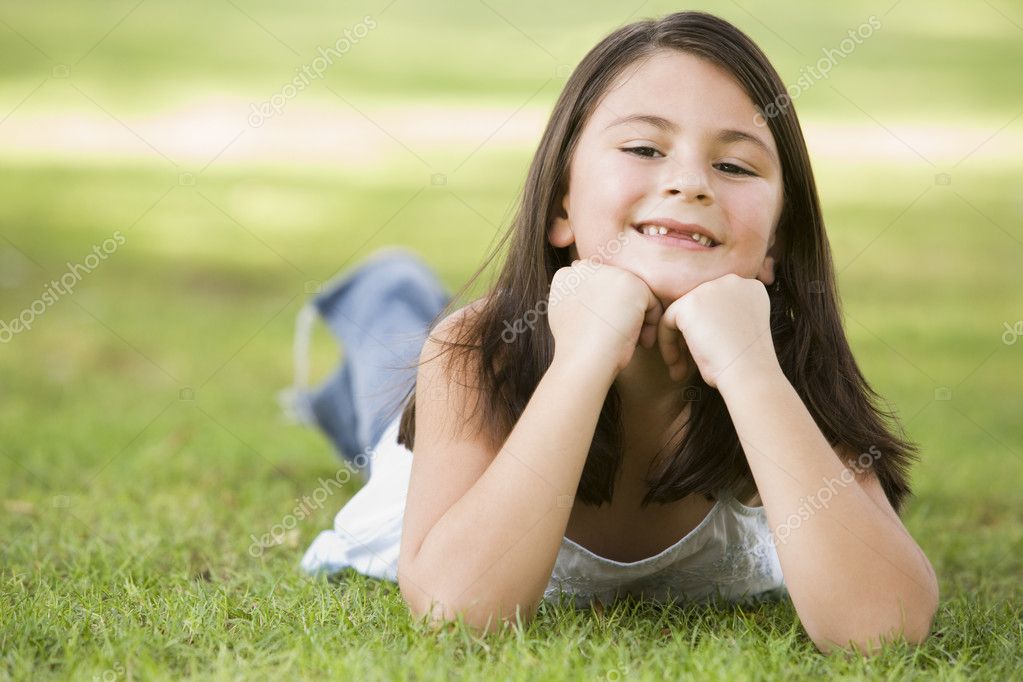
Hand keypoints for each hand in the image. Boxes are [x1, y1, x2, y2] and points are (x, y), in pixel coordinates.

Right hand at [548, 260, 662, 374]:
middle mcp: (585, 268)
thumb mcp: (565, 318)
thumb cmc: (576, 347)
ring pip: (634, 295)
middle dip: (621, 314)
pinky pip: (651, 302)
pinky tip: (640, 341)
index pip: (593, 290)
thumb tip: (586, 293)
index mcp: (565, 276)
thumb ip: (574, 299)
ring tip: (632, 343)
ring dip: (636, 319)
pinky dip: (650, 324)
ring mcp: (609, 272)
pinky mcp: (632, 282)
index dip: (601, 315)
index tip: (601, 335)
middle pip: (615, 290)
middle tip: (620, 341)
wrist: (583, 358)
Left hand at [656, 273, 779, 389]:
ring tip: (680, 369)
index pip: (718, 305)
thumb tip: (696, 324)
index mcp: (750, 288)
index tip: (709, 354)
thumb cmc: (748, 365)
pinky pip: (667, 321)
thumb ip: (724, 319)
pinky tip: (676, 365)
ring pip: (681, 314)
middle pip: (699, 307)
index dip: (709, 331)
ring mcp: (710, 288)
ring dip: (678, 342)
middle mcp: (732, 282)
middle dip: (691, 336)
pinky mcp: (690, 302)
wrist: (750, 372)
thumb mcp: (742, 333)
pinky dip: (668, 344)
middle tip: (687, 365)